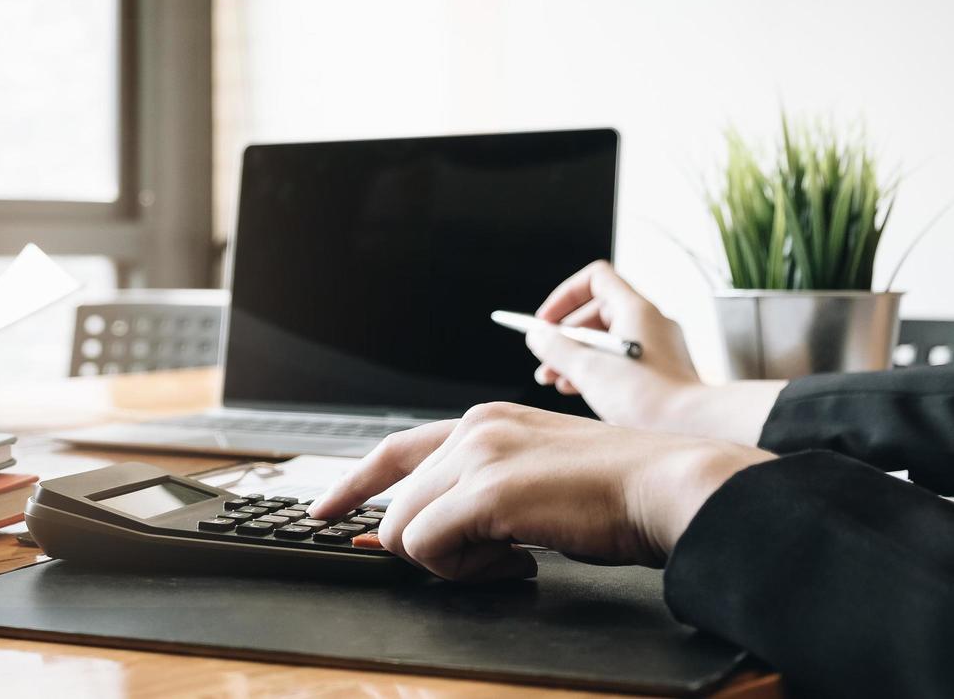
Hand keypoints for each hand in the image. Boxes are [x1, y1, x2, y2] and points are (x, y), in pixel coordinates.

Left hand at [308, 404, 771, 581]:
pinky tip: (516, 563)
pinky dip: (463, 571)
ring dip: (450, 562)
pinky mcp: (487, 491)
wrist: (667, 486)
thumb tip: (427, 532)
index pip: (395, 451)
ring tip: (510, 559)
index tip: (326, 510)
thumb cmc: (615, 493)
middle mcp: (473, 430)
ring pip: (406, 530)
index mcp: (484, 422)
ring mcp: (478, 456)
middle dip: (431, 547)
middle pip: (398, 504)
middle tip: (493, 560)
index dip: (354, 485)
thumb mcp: (535, 477)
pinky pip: (428, 547)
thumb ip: (481, 492)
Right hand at [526, 261, 704, 430]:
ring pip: (607, 339)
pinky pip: (621, 358)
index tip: (547, 322)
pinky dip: (596, 368)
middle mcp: (650, 321)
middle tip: (544, 359)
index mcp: (636, 309)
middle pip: (597, 312)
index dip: (565, 296)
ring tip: (554, 380)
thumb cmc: (644, 397)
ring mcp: (658, 346)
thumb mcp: (586, 369)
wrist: (692, 429)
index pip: (596, 279)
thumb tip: (537, 336)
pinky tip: (577, 390)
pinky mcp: (660, 369)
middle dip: (565, 336)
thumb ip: (555, 348)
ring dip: (576, 356)